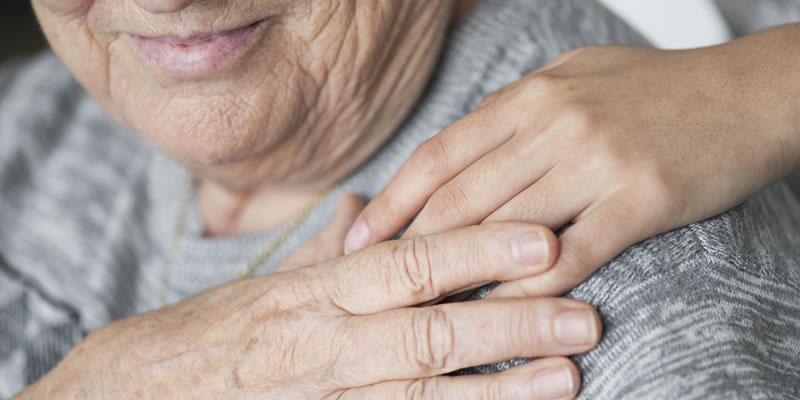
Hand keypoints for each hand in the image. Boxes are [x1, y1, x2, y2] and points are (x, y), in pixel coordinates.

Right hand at [20, 208, 597, 398]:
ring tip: (565, 380)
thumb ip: (325, 251)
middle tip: (584, 317)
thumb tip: (366, 209)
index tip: (540, 241)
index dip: (476, 252)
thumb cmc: (214, 335)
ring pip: (419, 395)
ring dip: (497, 392)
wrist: (138, 395)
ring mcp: (323, 399)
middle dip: (510, 326)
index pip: (408, 262)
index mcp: (315, 292)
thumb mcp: (268, 282)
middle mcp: (322, 344)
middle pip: (428, 332)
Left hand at [345, 33, 799, 297]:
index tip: (357, 236)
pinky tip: (501, 310)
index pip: (439, 154)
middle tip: (372, 283)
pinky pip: (569, 253)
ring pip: (503, 227)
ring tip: (422, 306)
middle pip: (459, 196)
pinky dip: (528, 287)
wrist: (746, 94)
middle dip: (407, 244)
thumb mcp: (572, 78)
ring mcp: (595, 161)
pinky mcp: (639, 200)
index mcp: (530, 96)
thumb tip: (462, 148)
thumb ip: (515, 112)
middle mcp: (554, 125)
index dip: (391, 199)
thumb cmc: (655, 89)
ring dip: (458, 272)